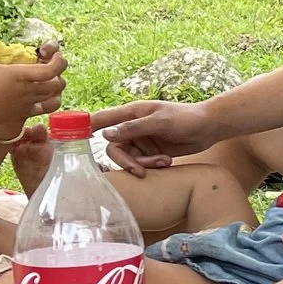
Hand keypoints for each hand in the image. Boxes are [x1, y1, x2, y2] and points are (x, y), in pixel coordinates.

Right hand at [0, 41, 64, 138]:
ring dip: (56, 86)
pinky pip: (46, 108)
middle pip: (57, 83)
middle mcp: (29, 90)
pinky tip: (44, 94)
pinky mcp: (24, 112)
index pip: (51, 70)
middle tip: (52, 64)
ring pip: (54, 95)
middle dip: (60, 72)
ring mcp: (28, 103)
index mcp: (21, 76)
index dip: (59, 62)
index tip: (57, 55)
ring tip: (49, 77)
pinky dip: (51, 100)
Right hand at [94, 99, 217, 170]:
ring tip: (163, 161)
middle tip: (139, 170)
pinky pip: (141, 164)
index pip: (101, 120)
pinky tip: (167, 161)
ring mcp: (140, 141)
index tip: (73, 141)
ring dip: (144, 164)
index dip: (85, 129)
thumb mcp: (159, 122)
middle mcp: (131, 127)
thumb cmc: (185, 118)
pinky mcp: (150, 152)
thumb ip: (132, 128)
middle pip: (113, 148)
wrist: (209, 128)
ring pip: (128, 159)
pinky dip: (152, 166)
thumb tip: (104, 135)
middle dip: (126, 161)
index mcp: (130, 113)